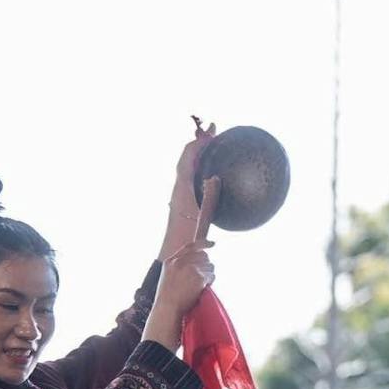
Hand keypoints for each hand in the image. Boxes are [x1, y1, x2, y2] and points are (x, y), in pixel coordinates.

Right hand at [156, 222, 217, 329]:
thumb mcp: (168, 276)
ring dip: (209, 275)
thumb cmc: (169, 298)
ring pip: (210, 266)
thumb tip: (199, 261)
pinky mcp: (198, 277)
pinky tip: (203, 288)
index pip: (190, 246)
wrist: (168, 308)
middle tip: (203, 278)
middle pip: (203, 256)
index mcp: (171, 261)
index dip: (203, 244)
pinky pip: (211, 276)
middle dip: (207, 266)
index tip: (213, 244)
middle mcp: (180, 261)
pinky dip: (210, 282)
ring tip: (200, 285)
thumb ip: (179, 266)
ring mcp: (189, 268)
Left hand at [164, 118, 218, 254]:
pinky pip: (191, 177)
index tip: (212, 132)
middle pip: (186, 159)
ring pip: (188, 168)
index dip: (198, 143)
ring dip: (199, 155)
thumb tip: (214, 177)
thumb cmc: (188, 239)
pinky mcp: (183, 203)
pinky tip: (212, 174)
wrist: (174, 255)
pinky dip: (200, 168)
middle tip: (214, 133)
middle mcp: (178, 189)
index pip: (187, 157)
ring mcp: (180, 196)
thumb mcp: (203, 217)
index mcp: (181, 188)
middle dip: (199, 144)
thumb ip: (210, 196)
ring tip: (213, 148)